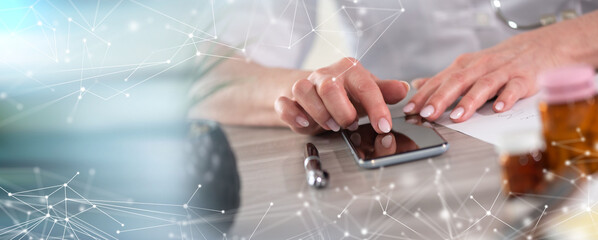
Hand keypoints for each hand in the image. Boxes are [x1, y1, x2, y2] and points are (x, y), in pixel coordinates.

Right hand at [275, 57, 409, 134]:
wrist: (316, 93)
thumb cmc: (346, 94)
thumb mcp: (367, 92)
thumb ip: (384, 92)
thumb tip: (403, 88)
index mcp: (349, 70)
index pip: (365, 86)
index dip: (376, 108)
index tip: (383, 126)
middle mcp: (325, 75)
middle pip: (329, 86)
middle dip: (342, 111)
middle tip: (349, 124)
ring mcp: (305, 85)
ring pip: (303, 90)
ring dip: (318, 112)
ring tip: (330, 125)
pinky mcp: (289, 99)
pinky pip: (284, 102)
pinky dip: (291, 113)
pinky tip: (304, 122)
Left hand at [403, 26, 573, 121]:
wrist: (540, 47)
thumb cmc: (500, 61)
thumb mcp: (469, 67)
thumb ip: (445, 79)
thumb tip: (418, 85)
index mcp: (465, 66)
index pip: (439, 81)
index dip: (423, 95)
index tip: (409, 109)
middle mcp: (481, 67)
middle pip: (457, 82)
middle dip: (440, 98)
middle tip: (427, 114)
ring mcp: (502, 72)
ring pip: (483, 85)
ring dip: (469, 101)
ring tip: (457, 116)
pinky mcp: (524, 78)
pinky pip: (514, 88)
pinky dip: (506, 97)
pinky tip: (498, 108)